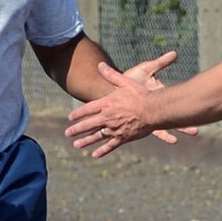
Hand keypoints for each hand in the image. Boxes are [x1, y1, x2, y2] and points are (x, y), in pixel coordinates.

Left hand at [66, 53, 198, 156]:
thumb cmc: (141, 95)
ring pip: (97, 137)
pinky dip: (102, 151)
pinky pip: (110, 146)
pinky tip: (95, 155)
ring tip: (76, 145)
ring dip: (85, 141)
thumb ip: (111, 75)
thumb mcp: (125, 82)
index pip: (87, 110)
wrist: (154, 110)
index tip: (70, 117)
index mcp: (106, 104)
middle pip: (88, 125)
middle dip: (76, 129)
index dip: (78, 114)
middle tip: (67, 133)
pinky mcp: (123, 138)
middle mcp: (107, 118)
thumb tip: (100, 65)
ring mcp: (114, 129)